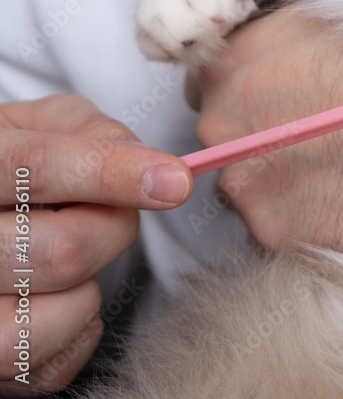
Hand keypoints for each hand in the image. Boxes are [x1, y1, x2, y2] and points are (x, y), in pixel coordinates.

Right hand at [0, 95, 191, 396]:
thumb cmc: (10, 160)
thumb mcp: (40, 125)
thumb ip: (93, 134)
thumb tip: (151, 168)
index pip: (34, 169)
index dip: (112, 175)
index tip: (175, 182)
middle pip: (62, 251)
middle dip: (112, 230)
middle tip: (105, 213)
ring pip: (49, 318)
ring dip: (84, 289)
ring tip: (66, 255)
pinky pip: (46, 368)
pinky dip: (74, 330)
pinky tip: (59, 295)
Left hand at [192, 10, 342, 251]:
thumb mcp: (342, 23)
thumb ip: (285, 38)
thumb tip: (270, 48)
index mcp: (238, 59)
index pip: (208, 74)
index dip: (246, 83)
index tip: (274, 95)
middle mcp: (223, 120)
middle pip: (220, 128)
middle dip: (257, 129)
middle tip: (311, 132)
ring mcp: (244, 180)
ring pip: (243, 179)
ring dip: (273, 174)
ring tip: (333, 166)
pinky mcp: (273, 230)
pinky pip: (272, 220)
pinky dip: (299, 211)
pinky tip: (342, 194)